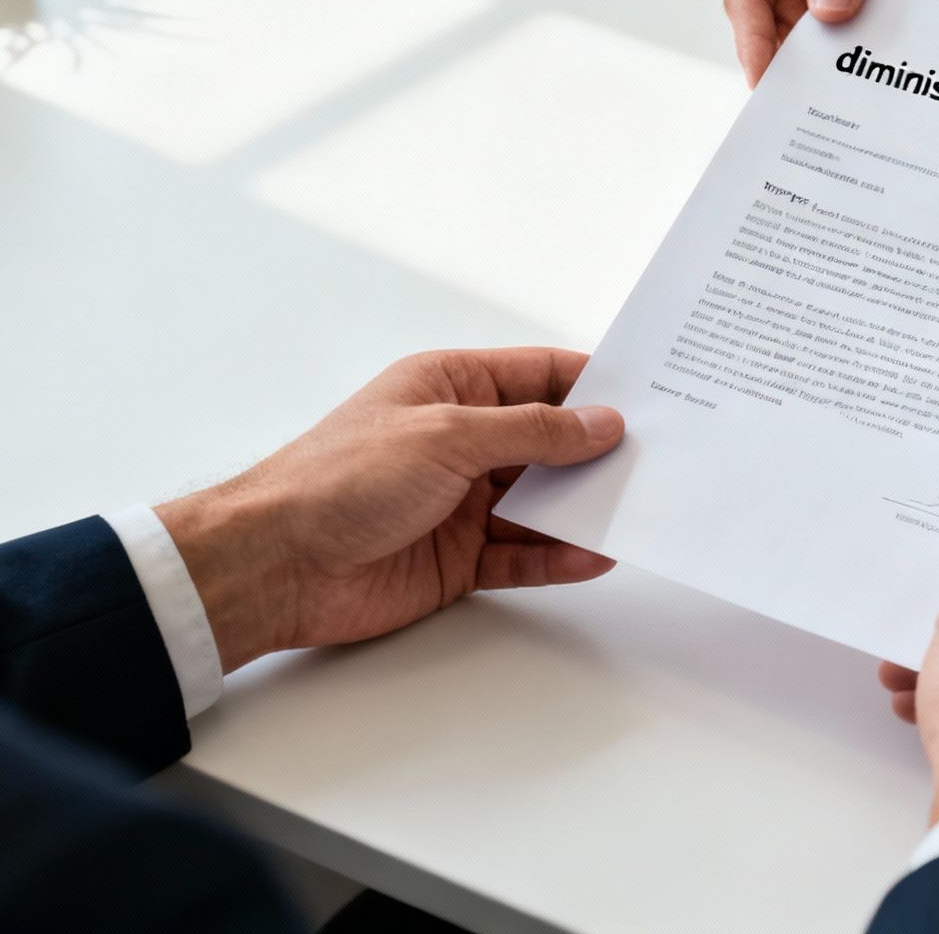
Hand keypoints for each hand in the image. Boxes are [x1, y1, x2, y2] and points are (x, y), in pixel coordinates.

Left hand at [155, 349, 624, 671]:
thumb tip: (600, 423)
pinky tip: (596, 556)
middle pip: (549, 441)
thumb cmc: (339, 478)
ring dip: (586, 508)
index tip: (651, 395)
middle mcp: (459, 440)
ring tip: (641, 511)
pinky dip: (559, 556)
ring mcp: (460, 500)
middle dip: (600, 451)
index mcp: (450, 386)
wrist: (276, 564)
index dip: (594, 384)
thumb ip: (532, 433)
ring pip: (542, 501)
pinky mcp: (457, 557)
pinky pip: (523, 552)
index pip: (539, 375)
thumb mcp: (448, 436)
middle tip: (662, 459)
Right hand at [723, 0, 938, 85]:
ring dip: (866, 40)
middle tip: (836, 88)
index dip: (753, 41)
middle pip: (782, 26)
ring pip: (829, 34)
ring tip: (898, 45)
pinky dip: (906, 20)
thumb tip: (828, 10)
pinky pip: (875, 22)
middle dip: (811, 56)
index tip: (766, 81)